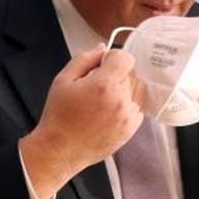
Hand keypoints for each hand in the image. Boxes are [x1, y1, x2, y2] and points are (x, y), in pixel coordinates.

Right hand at [19, 43, 144, 198]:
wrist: (59, 150)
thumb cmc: (59, 116)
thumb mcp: (63, 80)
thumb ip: (85, 58)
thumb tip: (103, 48)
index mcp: (104, 85)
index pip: (125, 58)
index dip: (112, 58)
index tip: (102, 66)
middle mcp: (120, 100)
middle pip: (131, 72)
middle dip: (116, 74)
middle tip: (97, 86)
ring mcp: (128, 116)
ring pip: (138, 88)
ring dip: (125, 88)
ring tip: (104, 99)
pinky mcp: (132, 128)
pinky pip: (139, 106)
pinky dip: (128, 104)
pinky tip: (109, 110)